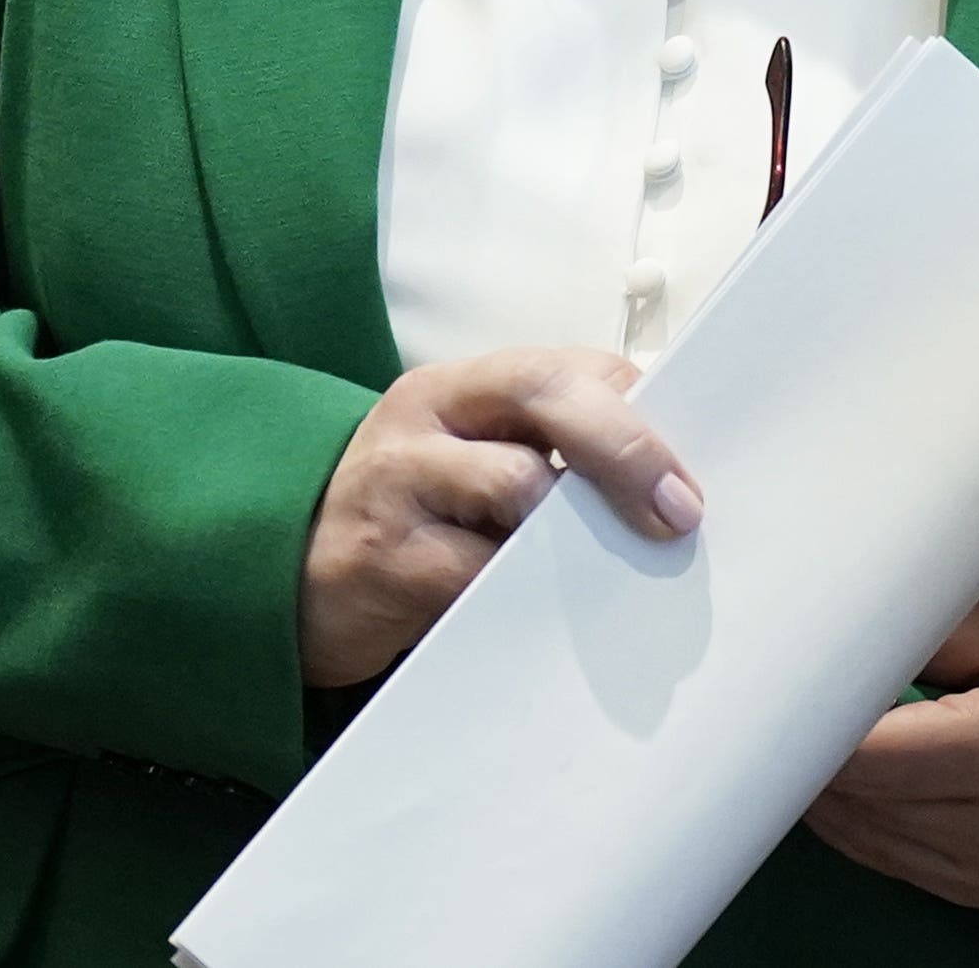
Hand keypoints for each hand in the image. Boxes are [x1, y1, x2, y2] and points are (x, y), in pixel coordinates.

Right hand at [296, 348, 694, 686]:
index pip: (566, 367)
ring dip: (575, 533)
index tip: (689, 469)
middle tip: (678, 511)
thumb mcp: (469, 461)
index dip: (636, 412)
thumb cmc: (411, 516)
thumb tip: (665, 484)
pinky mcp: (385, 561)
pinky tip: (545, 612)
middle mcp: (427, 415)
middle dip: (625, 449)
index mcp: (462, 384)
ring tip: (603, 572)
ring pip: (517, 486)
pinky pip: (478, 573)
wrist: (289, 574)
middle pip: (544, 394)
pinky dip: (524, 593)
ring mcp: (399, 482)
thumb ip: (549, 451)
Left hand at [808, 600, 978, 925]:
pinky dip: (883, 840)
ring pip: (884, 852)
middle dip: (815, 774)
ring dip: (840, 813)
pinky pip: (920, 876)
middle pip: (867, 811)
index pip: (870, 758)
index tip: (781, 709)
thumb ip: (934, 635)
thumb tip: (853, 640)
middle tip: (784, 731)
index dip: (811, 739)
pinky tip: (864, 804)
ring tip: (812, 767)